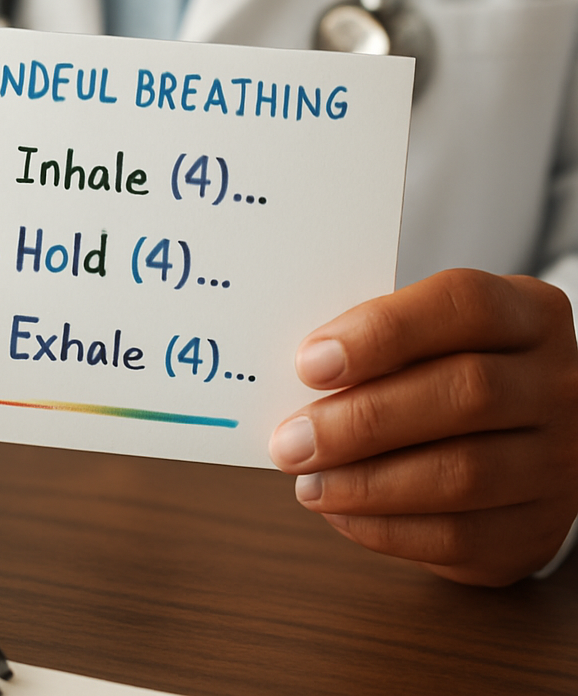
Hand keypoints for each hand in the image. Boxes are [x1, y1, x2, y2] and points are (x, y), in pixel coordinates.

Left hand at [268, 269, 577, 585]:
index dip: (382, 332)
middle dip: (361, 421)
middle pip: (464, 393)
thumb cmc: (451, 365)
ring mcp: (556, 461)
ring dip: (366, 483)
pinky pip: (460, 537)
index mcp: (526, 315)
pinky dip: (386, 528)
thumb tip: (306, 375)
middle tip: (292, 440)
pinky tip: (339, 511)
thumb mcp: (431, 332)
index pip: (461, 305)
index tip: (310, 363)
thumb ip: (381, 342)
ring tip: (307, 481)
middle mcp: (556, 385)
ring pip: (462, 474)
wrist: (523, 431)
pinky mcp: (536, 528)